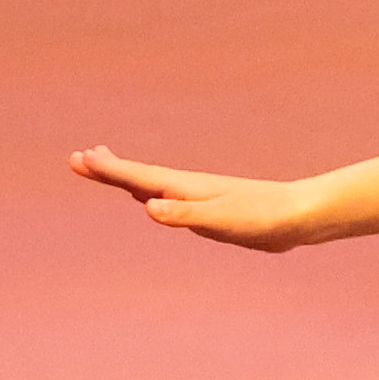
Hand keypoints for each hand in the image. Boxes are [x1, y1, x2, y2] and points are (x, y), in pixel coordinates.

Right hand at [70, 150, 326, 250]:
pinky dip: (151, 194)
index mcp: (185, 189)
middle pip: (140, 176)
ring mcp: (199, 198)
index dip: (108, 171)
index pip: (138, 178)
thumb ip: (185, 215)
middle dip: (110, 169)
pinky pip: (170, 200)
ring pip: (154, 185)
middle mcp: (188, 189)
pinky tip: (152, 201)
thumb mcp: (220, 221)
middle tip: (80, 159)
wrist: (299, 216)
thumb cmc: (261, 219)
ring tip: (108, 169)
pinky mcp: (212, 209)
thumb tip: (148, 206)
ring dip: (128, 178)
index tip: (79, 159)